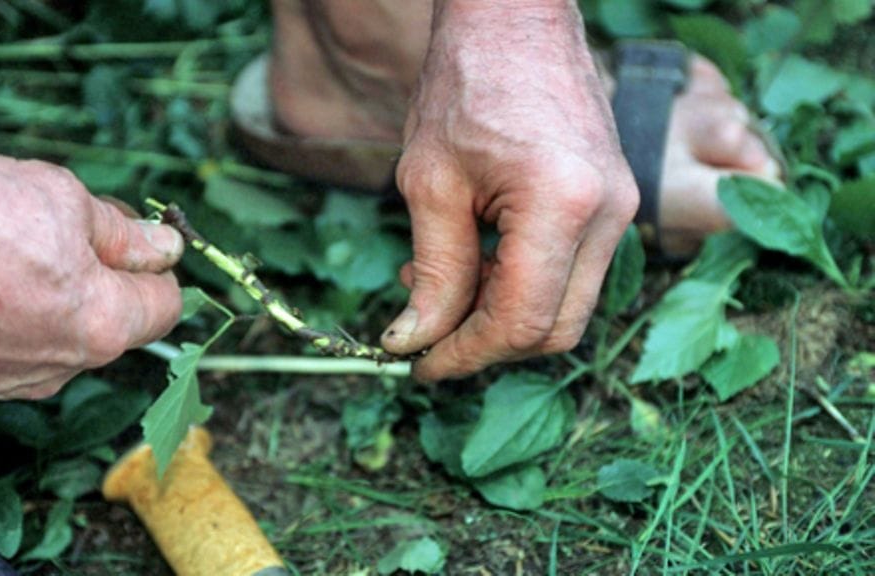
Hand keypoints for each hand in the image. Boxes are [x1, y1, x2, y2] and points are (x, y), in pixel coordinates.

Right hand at [0, 153, 183, 401]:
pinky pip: (1, 349)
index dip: (156, 264)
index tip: (135, 234)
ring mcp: (6, 385)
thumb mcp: (63, 200)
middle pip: (109, 321)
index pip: (165, 305)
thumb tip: (163, 247)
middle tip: (59, 226)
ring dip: (46, 297)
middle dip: (99, 275)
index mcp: (104, 326)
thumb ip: (123, 232)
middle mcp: (62, 369)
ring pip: (54, 336)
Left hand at [380, 0, 638, 380]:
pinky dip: (523, 282)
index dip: (466, 354)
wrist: (514, 20)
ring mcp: (622, 207)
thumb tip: (414, 340)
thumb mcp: (429, 184)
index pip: (521, 320)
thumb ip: (431, 272)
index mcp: (563, 203)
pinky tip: (476, 255)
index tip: (418, 364)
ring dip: (502, 311)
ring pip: (566, 305)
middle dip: (485, 341)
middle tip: (425, 326)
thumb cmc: (465, 83)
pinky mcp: (616, 201)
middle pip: (555, 327)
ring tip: (438, 278)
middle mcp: (610, 213)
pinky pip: (573, 271)